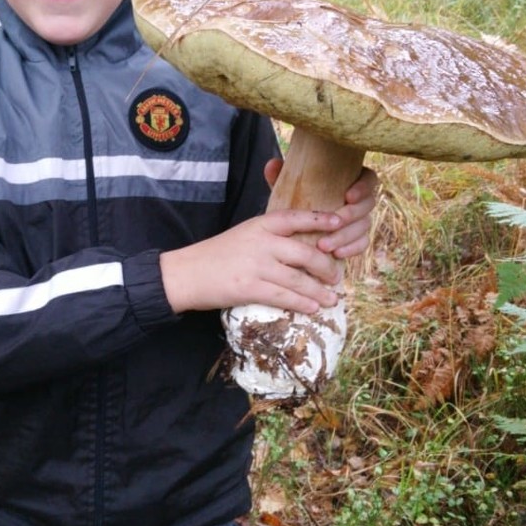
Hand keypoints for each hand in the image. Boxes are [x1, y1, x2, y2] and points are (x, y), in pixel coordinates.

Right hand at [160, 211, 343, 315]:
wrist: (187, 273)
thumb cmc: (217, 254)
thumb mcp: (244, 234)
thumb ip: (270, 236)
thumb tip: (302, 247)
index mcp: (260, 224)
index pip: (296, 218)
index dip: (319, 219)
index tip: (339, 222)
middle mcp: (262, 242)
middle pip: (305, 253)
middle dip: (325, 267)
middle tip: (336, 276)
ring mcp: (257, 266)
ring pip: (298, 279)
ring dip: (319, 291)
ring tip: (332, 298)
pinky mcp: (250, 288)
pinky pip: (284, 297)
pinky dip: (302, 303)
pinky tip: (313, 308)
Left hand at [263, 160, 377, 259]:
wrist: (295, 229)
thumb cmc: (295, 200)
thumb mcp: (287, 188)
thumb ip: (281, 176)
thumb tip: (273, 164)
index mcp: (349, 180)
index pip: (369, 178)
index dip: (363, 187)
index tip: (348, 196)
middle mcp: (359, 200)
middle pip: (368, 204)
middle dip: (351, 215)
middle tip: (334, 222)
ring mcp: (361, 220)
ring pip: (364, 226)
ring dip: (345, 236)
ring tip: (324, 245)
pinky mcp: (358, 239)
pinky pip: (362, 243)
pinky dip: (351, 249)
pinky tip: (336, 254)